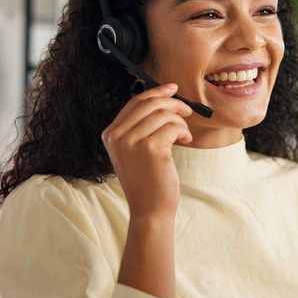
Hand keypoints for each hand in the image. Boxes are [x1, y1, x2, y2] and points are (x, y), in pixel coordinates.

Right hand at [101, 83, 192, 219]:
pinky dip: (184, 131)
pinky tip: (185, 140)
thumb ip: (139, 127)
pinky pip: (173, 126)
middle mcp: (117, 136)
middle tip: (187, 111)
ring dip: (180, 121)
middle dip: (173, 103)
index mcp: (110, 134)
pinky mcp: (150, 148)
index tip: (172, 88)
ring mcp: (131, 141)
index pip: (135, 102)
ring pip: (164, 114)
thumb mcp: (134, 151)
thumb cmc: (147, 180)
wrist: (149, 209)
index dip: (156, 92)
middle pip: (150, 103)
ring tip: (184, 135)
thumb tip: (163, 98)